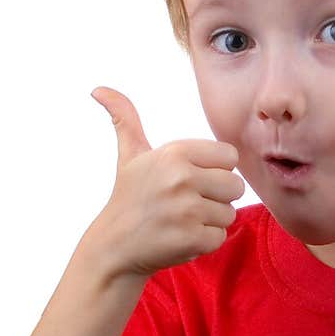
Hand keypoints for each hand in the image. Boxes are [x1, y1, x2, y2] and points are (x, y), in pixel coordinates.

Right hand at [89, 87, 244, 278]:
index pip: (230, 156)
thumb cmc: (129, 197)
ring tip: (181, 220)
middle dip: (216, 197)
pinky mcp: (192, 239)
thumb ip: (125, 118)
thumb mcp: (130, 155)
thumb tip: (98, 89)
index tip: (191, 179)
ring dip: (209, 221)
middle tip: (186, 203)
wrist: (114, 246)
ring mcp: (187, 210)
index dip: (214, 170)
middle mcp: (181, 178)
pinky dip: (204, 241)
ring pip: (229, 213)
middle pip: (235, 185)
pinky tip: (180, 237)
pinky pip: (220, 236)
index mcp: (175, 153)